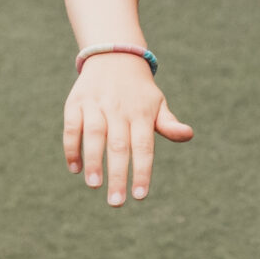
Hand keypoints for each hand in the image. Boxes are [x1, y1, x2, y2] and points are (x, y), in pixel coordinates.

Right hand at [63, 55, 192, 204]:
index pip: (143, 147)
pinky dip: (71, 147)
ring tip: (94, 185)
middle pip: (119, 145)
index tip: (139, 196)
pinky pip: (71, 126)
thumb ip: (169, 124)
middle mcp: (118, 109)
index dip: (141, 171)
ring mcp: (95, 104)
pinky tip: (75, 168)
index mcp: (141, 113)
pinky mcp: (75, 102)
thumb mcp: (157, 104)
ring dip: (93, 161)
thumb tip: (188, 135)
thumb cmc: (139, 92)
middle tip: (116, 202)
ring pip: (94, 134)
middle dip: (117, 175)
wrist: (114, 56)